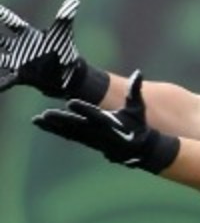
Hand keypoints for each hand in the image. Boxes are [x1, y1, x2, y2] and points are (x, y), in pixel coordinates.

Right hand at [0, 0, 106, 99]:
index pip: (10, 21)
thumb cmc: (64, 51)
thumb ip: (64, 18)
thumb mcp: (62, 34)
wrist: (68, 74)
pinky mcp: (20, 76)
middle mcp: (19, 47)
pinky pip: (4, 81)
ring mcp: (17, 62)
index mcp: (27, 35)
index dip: (0, 14)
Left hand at [33, 70, 179, 172]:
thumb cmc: (138, 126)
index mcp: (110, 123)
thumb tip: (138, 72)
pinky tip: (41, 123)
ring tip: (37, 119)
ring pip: (68, 132)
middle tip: (47, 114)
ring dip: (52, 126)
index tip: (70, 102)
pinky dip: (54, 129)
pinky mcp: (86, 141)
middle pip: (77, 125)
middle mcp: (99, 132)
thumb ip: (134, 91)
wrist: (139, 150)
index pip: (95, 115)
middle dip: (61, 119)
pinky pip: (67, 135)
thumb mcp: (138, 109)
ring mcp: (91, 138)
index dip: (83, 109)